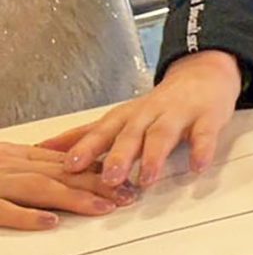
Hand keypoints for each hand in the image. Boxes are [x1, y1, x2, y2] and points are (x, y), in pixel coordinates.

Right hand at [0, 145, 134, 230]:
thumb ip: (23, 169)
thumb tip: (52, 178)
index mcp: (12, 156)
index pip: (61, 162)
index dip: (94, 170)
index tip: (123, 180)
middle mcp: (7, 165)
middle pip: (59, 172)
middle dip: (98, 183)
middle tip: (129, 195)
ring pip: (39, 186)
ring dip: (75, 196)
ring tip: (106, 207)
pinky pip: (3, 209)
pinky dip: (27, 215)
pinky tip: (51, 222)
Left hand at [45, 50, 242, 187]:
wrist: (202, 76)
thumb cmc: (158, 105)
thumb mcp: (119, 118)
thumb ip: (85, 136)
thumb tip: (42, 149)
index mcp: (126, 117)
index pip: (102, 132)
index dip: (86, 148)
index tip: (69, 166)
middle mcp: (148, 114)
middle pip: (131, 134)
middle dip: (120, 156)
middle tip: (109, 178)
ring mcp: (178, 115)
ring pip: (163, 134)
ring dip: (154, 156)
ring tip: (148, 179)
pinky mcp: (207, 118)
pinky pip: (204, 134)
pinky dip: (201, 150)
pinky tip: (197, 166)